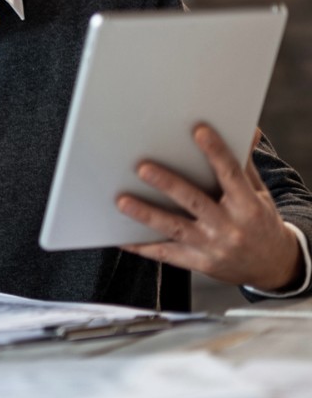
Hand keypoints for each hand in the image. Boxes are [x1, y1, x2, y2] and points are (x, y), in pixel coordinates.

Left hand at [117, 124, 302, 290]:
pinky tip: (121, 239)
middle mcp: (230, 226)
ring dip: (147, 214)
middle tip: (142, 167)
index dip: (216, 152)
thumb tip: (249, 129)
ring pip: (174, 228)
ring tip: (122, 201)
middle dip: (168, 184)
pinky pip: (165, 254)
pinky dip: (142, 247)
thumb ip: (245, 164)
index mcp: (248, 206)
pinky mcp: (199, 262)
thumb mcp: (260, 194)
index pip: (230, 174)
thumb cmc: (261, 222)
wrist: (276, 267)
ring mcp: (213, 246)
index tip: (199, 130)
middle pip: (194, 201)